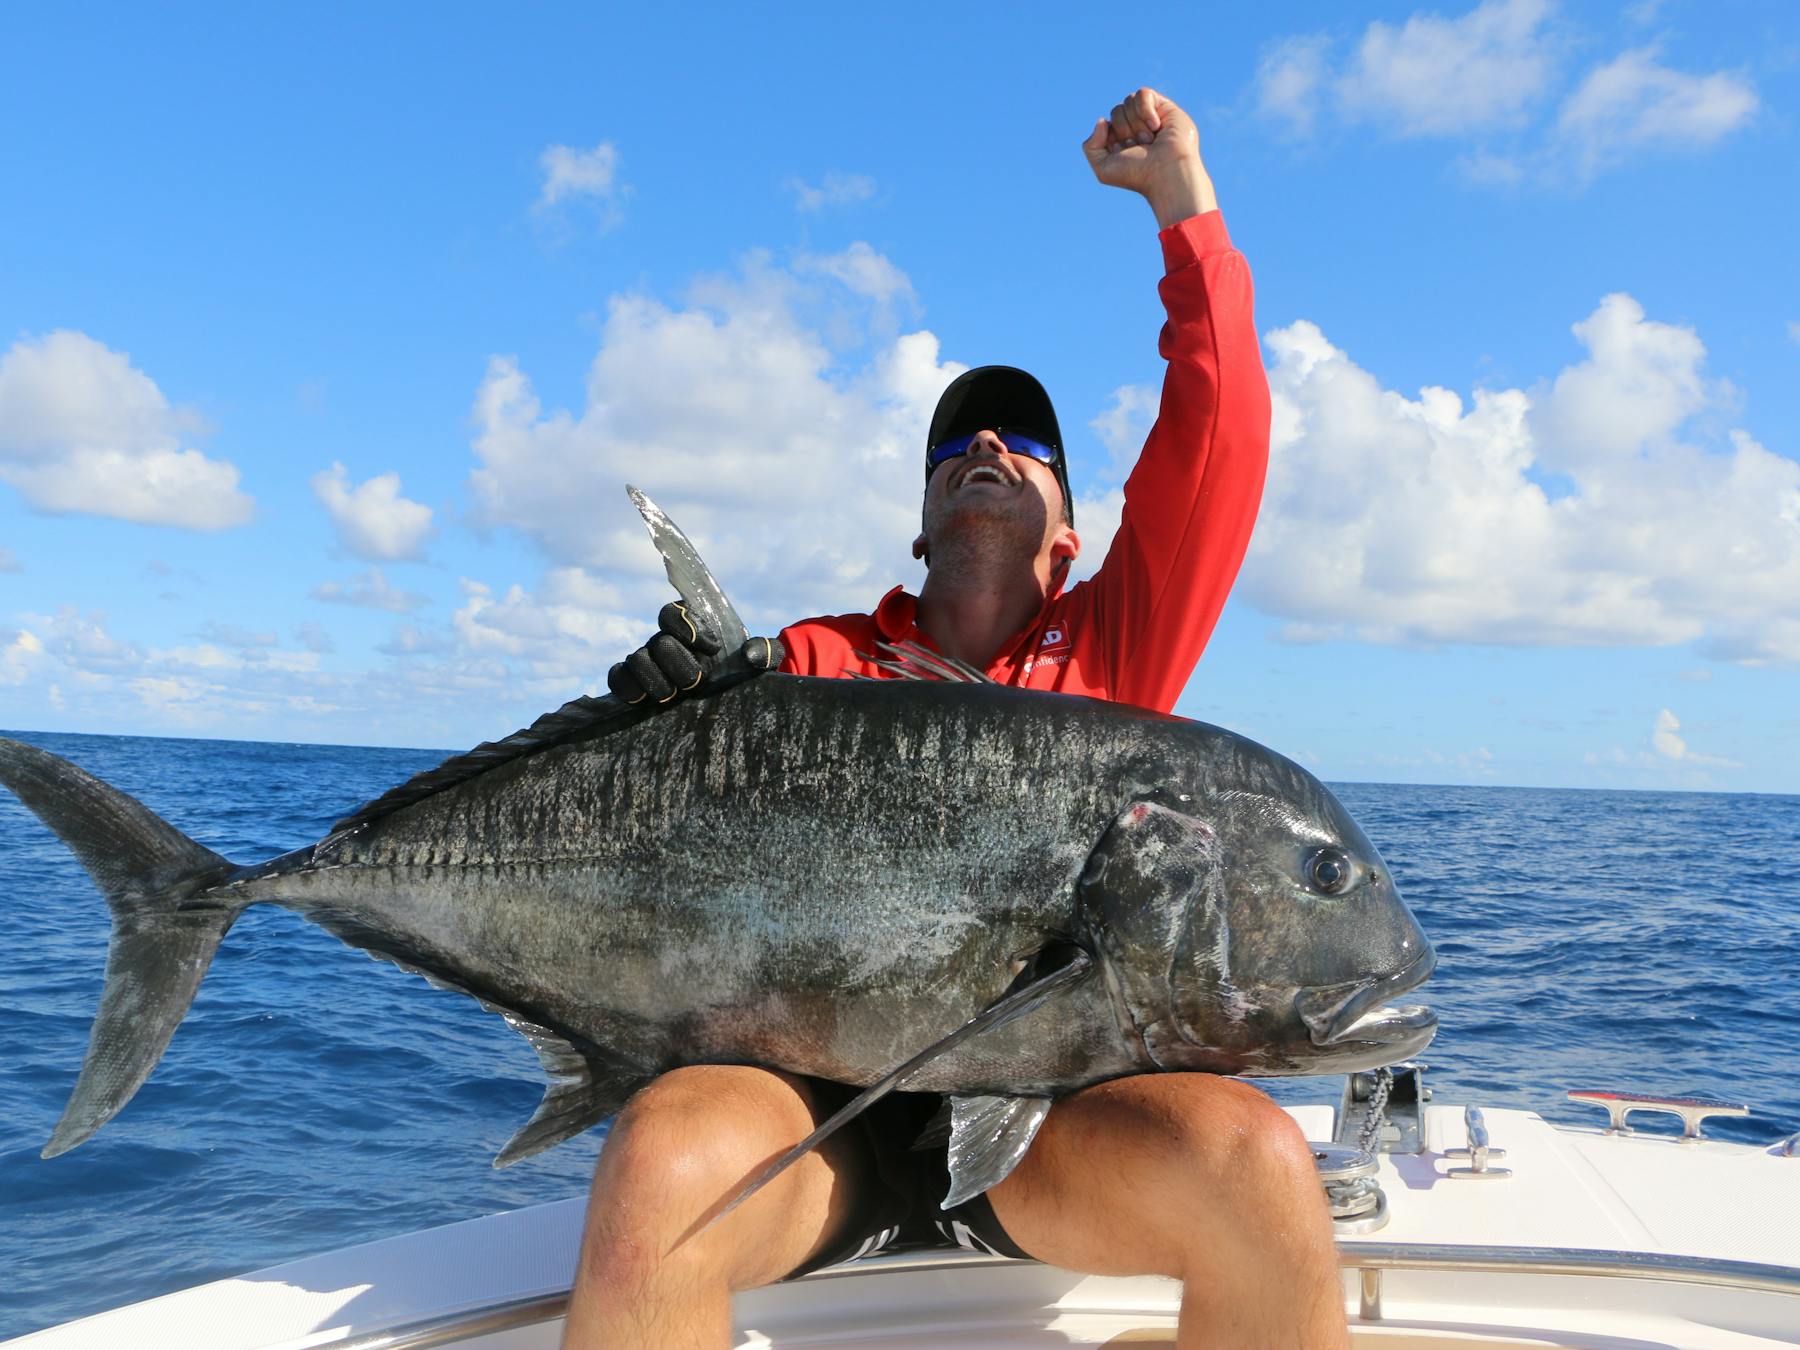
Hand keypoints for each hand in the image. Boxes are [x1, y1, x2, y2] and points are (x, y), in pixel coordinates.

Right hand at [606, 601, 784, 705]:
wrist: (725, 698)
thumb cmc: (741, 672)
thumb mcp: (762, 661)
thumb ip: (765, 651)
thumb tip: (752, 654)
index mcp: (689, 626)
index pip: (672, 613)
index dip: (687, 627)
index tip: (712, 648)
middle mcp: (664, 640)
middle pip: (659, 642)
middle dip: (678, 663)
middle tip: (696, 682)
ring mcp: (647, 661)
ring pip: (637, 659)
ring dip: (655, 679)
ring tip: (674, 696)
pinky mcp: (634, 684)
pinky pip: (617, 677)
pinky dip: (626, 687)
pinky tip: (643, 700)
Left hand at [1082, 88, 1216, 229]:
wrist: (1166, 173)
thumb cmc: (1137, 175)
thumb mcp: (1103, 168)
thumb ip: (1090, 146)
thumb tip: (1102, 120)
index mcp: (1121, 139)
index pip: (1106, 124)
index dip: (1112, 137)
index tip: (1125, 154)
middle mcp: (1136, 127)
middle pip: (1117, 111)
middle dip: (1125, 131)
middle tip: (1140, 147)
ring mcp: (1150, 116)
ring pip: (1129, 101)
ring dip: (1136, 124)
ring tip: (1150, 140)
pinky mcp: (1165, 107)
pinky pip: (1143, 93)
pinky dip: (1145, 110)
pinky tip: (1156, 126)